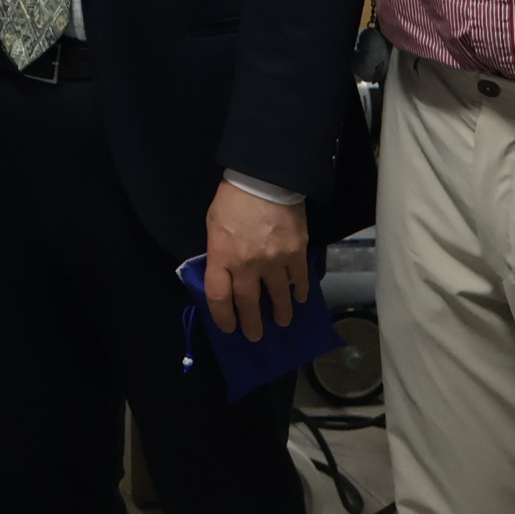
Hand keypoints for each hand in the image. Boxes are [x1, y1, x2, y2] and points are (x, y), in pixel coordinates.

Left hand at [202, 182, 309, 340]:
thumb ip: (219, 253)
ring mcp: (274, 260)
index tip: (229, 328)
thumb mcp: (214, 225)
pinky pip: (300, 279)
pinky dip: (300, 290)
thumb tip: (226, 276)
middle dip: (252, 324)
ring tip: (282, 321)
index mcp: (222, 256)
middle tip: (256, 336)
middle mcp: (247, 264)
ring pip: (279, 297)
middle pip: (249, 304)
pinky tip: (300, 297)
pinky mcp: (296, 252)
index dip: (223, 318)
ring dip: (281, 312)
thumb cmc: (232, 200)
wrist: (264, 177)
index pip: (219, 297)